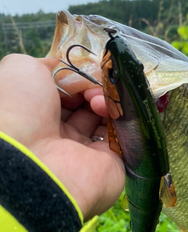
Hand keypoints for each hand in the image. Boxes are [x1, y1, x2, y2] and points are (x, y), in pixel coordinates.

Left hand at [0, 54, 124, 220]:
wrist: (28, 162)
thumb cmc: (18, 111)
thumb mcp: (22, 70)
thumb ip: (47, 64)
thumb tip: (69, 68)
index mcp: (38, 117)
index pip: (67, 93)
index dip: (78, 79)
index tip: (82, 71)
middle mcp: (61, 136)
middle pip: (90, 105)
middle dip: (95, 88)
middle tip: (92, 86)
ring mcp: (85, 154)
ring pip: (108, 120)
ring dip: (107, 102)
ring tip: (98, 99)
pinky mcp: (110, 167)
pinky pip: (124, 139)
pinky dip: (122, 120)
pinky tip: (109, 109)